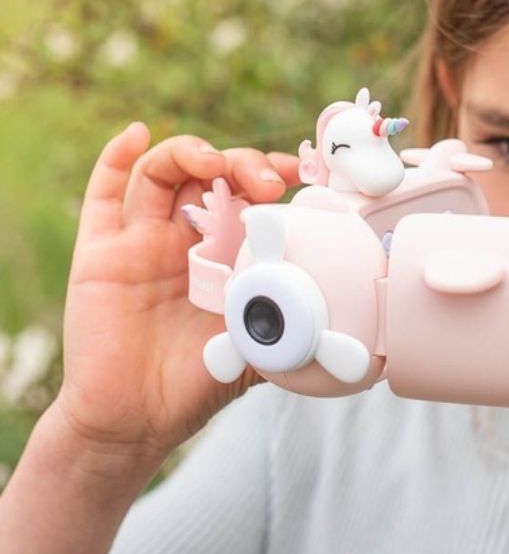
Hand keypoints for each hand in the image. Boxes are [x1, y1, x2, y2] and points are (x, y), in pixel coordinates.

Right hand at [57, 122, 300, 463]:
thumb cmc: (199, 383)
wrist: (137, 421)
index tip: (301, 174)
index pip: (247, 194)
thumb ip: (297, 326)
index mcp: (223, 250)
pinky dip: (115, 157)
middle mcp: (183, 236)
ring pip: (162, 172)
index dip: (272, 174)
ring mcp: (141, 239)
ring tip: (214, 161)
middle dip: (241, 165)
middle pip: (209, 173)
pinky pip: (102, 195)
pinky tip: (138, 133)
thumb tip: (362, 333)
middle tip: (266, 184)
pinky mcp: (101, 252)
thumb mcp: (260, 347)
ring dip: (189, 152)